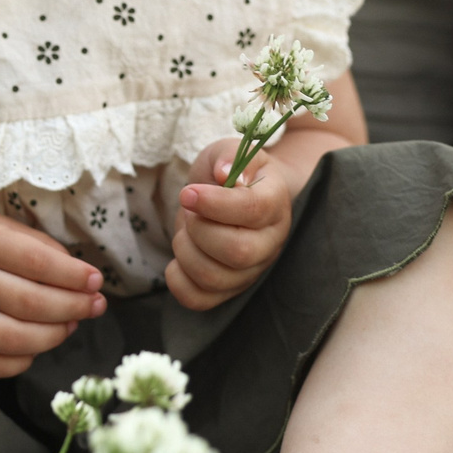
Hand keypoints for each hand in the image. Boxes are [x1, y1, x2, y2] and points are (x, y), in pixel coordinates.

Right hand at [0, 210, 105, 380]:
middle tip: (94, 305)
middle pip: (29, 304)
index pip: (36, 263)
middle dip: (72, 307)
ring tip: (70, 325)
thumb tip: (80, 276)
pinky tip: (34, 349)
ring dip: (52, 337)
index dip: (72, 276)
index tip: (95, 280)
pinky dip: (18, 363)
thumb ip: (37, 245)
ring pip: (11, 339)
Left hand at [168, 137, 298, 311]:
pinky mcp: (227, 289)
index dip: (215, 204)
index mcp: (274, 204)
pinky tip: (177, 259)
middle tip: (189, 212)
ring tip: (186, 232)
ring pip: (215, 277)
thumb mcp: (229, 152)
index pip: (253, 210)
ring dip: (185, 251)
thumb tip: (223, 174)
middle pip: (237, 251)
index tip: (188, 193)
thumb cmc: (233, 173)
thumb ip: (229, 156)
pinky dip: (178, 281)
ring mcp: (250, 271)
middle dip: (199, 230)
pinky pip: (200, 300)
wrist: (237, 195)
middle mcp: (269, 242)